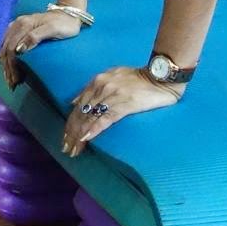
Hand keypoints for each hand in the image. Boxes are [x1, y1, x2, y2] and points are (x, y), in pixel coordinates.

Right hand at [0, 9, 81, 88]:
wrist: (68, 13)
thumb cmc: (64, 24)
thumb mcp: (53, 29)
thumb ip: (35, 37)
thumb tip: (19, 50)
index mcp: (23, 25)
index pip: (11, 49)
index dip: (12, 66)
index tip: (16, 80)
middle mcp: (16, 24)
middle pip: (5, 49)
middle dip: (8, 68)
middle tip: (12, 84)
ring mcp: (16, 26)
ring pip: (4, 47)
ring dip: (6, 64)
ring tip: (11, 78)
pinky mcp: (18, 28)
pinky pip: (6, 43)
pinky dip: (6, 56)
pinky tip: (9, 65)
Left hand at [62, 66, 183, 157]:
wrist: (160, 76)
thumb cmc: (139, 78)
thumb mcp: (112, 76)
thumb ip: (94, 88)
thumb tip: (76, 102)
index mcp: (97, 81)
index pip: (78, 105)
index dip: (70, 122)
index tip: (65, 137)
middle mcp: (101, 87)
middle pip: (81, 113)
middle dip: (71, 132)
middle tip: (66, 148)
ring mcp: (112, 96)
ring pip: (90, 118)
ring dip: (79, 136)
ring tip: (75, 149)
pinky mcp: (124, 104)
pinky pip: (105, 119)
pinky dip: (94, 129)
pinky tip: (86, 138)